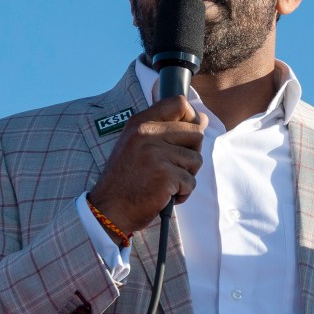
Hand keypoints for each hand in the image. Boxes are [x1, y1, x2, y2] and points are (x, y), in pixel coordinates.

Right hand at [88, 96, 207, 235]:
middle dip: (192, 153)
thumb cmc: (127, 179)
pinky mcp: (165, 175)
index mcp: (140, 123)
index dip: (190, 119)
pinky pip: (191, 182)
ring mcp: (156, 154)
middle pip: (196, 132)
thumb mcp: (140, 146)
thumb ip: (169, 130)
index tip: (185, 137)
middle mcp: (147, 134)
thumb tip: (203, 119)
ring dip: (187, 176)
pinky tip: (165, 195)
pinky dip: (183, 193)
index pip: (178, 103)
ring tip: (166, 183)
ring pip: (196, 159)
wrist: (110, 209)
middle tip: (174, 167)